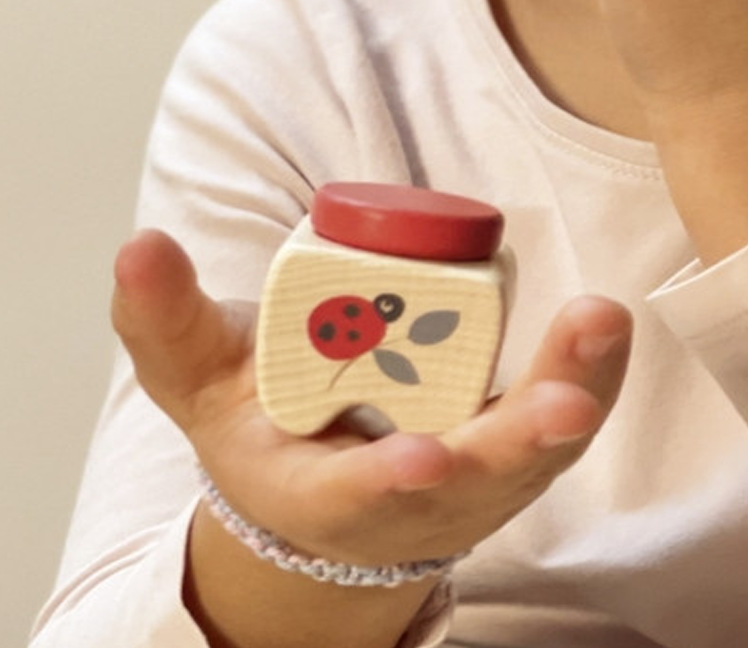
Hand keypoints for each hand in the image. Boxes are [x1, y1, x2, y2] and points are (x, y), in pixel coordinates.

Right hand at [112, 229, 630, 570]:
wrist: (321, 491)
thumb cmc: (263, 428)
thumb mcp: (199, 381)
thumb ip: (167, 319)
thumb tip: (139, 247)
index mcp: (323, 495)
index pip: (360, 497)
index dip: (390, 481)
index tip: (422, 460)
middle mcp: (415, 501)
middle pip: (480, 481)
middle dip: (522, 442)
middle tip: (565, 403)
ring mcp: (479, 480)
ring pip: (539, 450)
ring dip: (578, 390)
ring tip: (600, 326)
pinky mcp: (518, 446)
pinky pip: (564, 416)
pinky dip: (593, 373)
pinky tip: (609, 323)